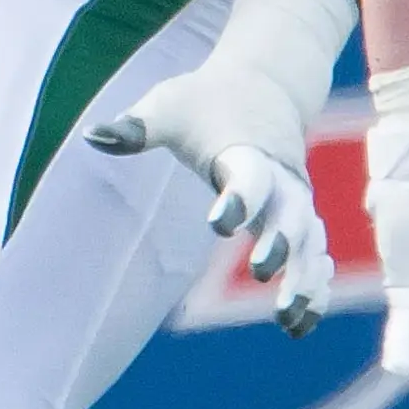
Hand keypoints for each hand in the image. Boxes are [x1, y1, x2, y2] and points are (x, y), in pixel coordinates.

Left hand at [86, 0, 353, 334]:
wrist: (268, 82)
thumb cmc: (207, 97)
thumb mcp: (169, 103)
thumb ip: (136, 126)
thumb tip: (92, 137)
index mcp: (247, 151)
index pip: (248, 176)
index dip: (238, 198)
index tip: (219, 224)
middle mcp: (281, 176)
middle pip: (290, 213)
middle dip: (281, 244)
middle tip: (263, 275)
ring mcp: (296, 197)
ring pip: (310, 240)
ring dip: (305, 278)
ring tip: (290, 323)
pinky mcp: (301, 212)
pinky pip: (315, 251)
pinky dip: (314, 283)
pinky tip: (301, 326)